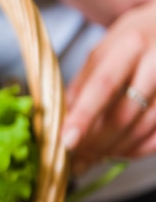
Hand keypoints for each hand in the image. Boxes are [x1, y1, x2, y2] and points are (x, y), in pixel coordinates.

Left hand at [61, 0, 155, 172]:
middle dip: (95, 143)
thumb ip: (81, 86)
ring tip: (91, 158)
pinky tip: (119, 152)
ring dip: (114, 150)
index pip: (102, 86)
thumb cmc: (132, 41)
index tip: (66, 141)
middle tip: (75, 160)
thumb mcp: (101, 53)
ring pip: (143, 129)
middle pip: (124, 114)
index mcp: (129, 46)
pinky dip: (137, 149)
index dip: (83, 117)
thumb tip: (59, 120)